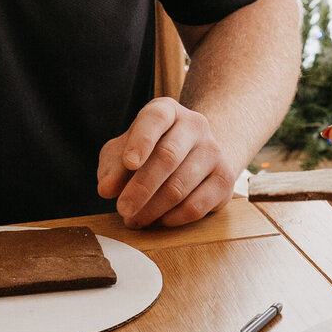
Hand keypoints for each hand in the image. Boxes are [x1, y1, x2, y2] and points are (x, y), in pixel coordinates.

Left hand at [98, 99, 239, 229]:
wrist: (197, 153)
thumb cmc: (151, 151)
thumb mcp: (124, 150)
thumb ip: (112, 167)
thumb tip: (106, 188)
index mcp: (167, 110)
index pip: (155, 119)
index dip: (142, 141)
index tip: (129, 163)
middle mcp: (195, 125)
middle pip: (168, 156)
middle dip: (141, 187)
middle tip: (122, 209)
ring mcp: (214, 151)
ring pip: (180, 186)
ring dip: (152, 208)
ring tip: (134, 220)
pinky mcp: (224, 180)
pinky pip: (197, 206)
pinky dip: (173, 218)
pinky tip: (158, 221)